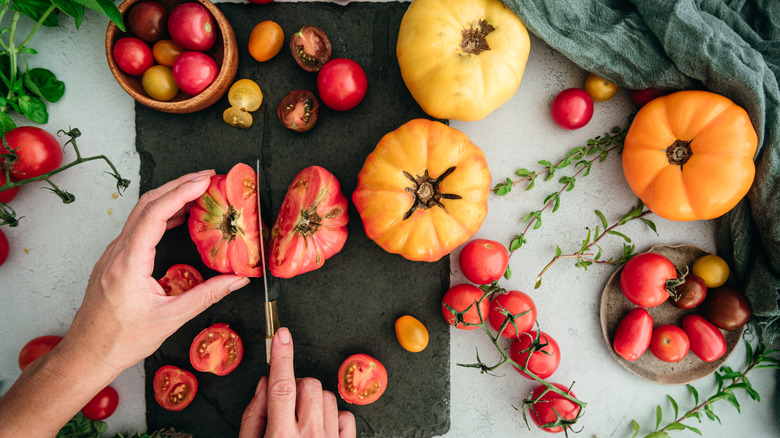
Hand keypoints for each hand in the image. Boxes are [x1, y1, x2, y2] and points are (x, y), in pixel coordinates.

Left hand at [59, 170, 250, 374]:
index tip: (205, 181)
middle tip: (208, 178)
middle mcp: (117, 252)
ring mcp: (113, 254)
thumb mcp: (171, 319)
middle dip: (178, 185)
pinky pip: (137, 226)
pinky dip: (159, 214)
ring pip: (140, 213)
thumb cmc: (122, 340)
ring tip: (197, 192)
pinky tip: (177, 218)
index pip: (155, 214)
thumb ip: (207, 295)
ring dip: (168, 197)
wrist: (87, 354)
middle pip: (147, 204)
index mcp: (129, 263)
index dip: (181, 193)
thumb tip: (237, 280)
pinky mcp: (114, 260)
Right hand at [239, 328, 355, 437]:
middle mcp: (309, 436)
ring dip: (313, 402)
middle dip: (296, 386)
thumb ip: (253, 416)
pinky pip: (346, 415)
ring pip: (327, 396)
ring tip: (301, 422)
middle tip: (286, 405)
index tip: (282, 336)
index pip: (282, 386)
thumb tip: (264, 383)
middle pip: (308, 385)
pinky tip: (320, 429)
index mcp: (281, 436)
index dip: (281, 357)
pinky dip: (333, 417)